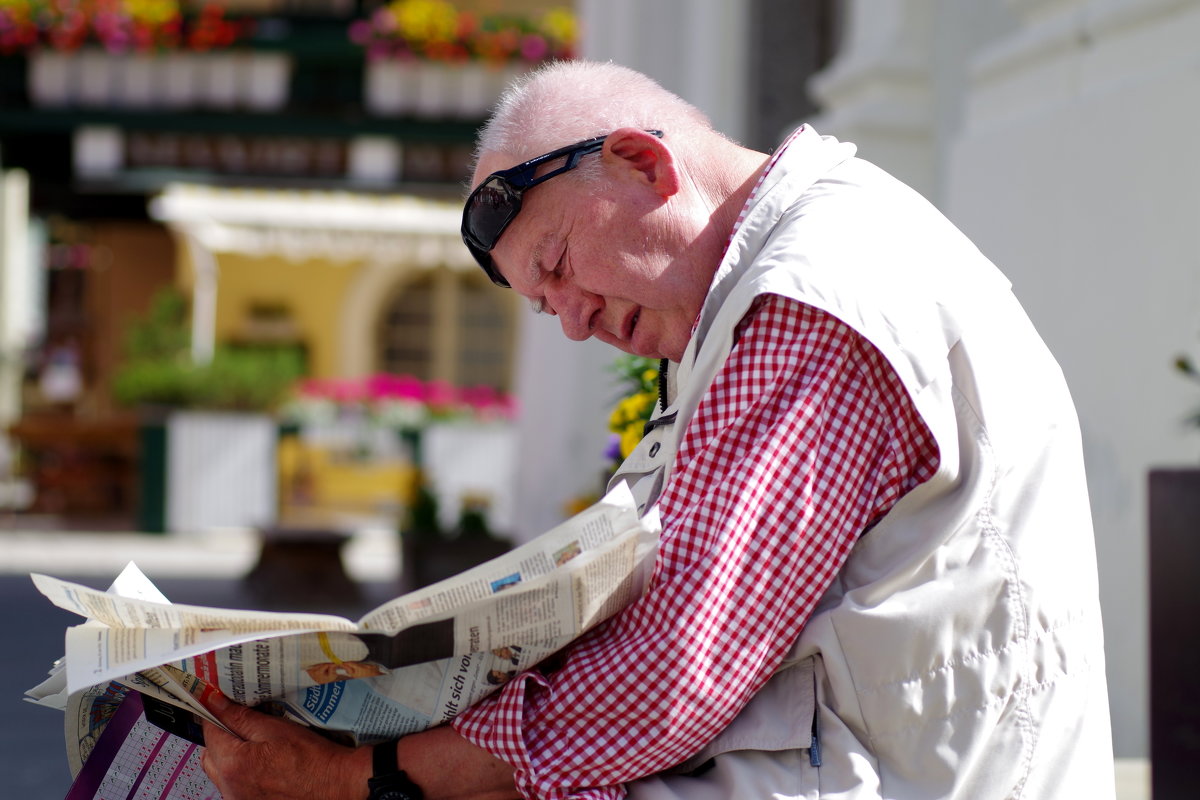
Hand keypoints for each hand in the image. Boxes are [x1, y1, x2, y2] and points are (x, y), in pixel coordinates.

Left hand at [199, 692, 370, 799]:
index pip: (210, 732)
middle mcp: (228, 787)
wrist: (335, 785)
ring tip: (258, 746)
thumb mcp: (274, 728)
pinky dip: (242, 773)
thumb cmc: (310, 757)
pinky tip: (265, 765)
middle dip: (221, 738)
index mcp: (232, 764)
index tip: (224, 704)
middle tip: (244, 725)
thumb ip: (240, 717)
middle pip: (211, 756)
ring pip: (222, 773)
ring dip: (231, 757)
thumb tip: (215, 702)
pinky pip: (235, 786)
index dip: (216, 715)